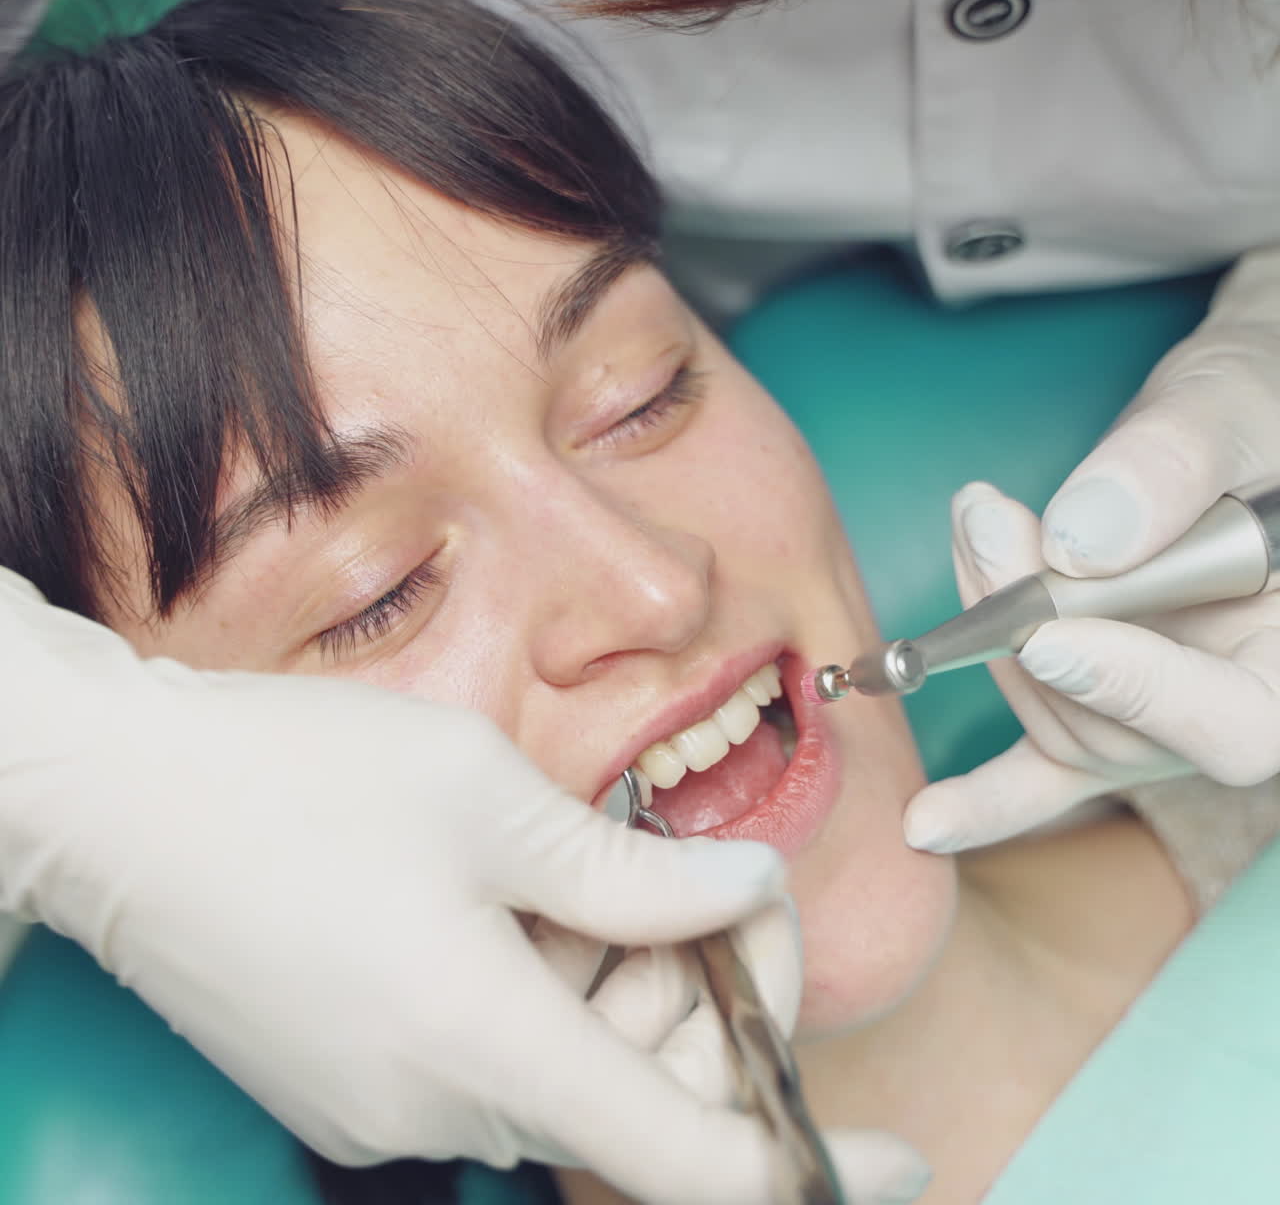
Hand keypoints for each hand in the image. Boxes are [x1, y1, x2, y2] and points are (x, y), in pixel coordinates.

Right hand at [0, 570, 927, 1204]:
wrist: (121, 800)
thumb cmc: (305, 777)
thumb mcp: (493, 797)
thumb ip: (638, 872)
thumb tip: (745, 892)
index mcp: (489, 1043)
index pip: (692, 1163)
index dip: (811, 1162)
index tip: (901, 1157)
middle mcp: (442, 1106)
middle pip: (639, 1097)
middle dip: (700, 1001)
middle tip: (695, 878)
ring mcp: (390, 1102)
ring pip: (568, 1070)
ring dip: (615, 986)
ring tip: (584, 864)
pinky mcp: (355, 1076)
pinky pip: (496, 1058)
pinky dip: (545, 995)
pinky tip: (520, 897)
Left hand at [905, 248, 1279, 853]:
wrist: (1235, 415)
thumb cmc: (1256, 402)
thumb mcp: (1231, 405)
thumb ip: (1174, 465)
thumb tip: (1081, 542)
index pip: (1236, 721)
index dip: (1140, 689)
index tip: (1052, 632)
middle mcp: (1236, 704)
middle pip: (1121, 728)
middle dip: (1034, 633)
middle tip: (988, 525)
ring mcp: (1165, 717)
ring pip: (1062, 722)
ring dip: (995, 635)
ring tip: (978, 524)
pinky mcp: (1106, 701)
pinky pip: (1048, 770)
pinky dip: (987, 797)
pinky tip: (924, 826)